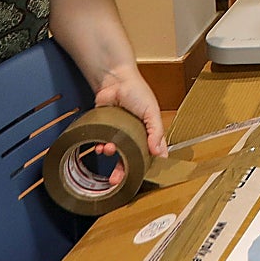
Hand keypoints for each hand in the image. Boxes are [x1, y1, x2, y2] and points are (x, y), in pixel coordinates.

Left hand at [92, 69, 166, 183]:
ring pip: (114, 153)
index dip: (144, 168)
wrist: (114, 80)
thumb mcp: (152, 111)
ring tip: (107, 149)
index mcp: (148, 133)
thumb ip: (156, 132)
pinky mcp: (104, 129)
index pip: (149, 155)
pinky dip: (99, 146)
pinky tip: (99, 145)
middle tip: (116, 181)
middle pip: (129, 160)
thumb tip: (160, 154)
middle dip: (122, 172)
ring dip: (110, 155)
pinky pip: (101, 143)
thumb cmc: (137, 92)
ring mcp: (118, 133)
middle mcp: (134, 136)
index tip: (140, 179)